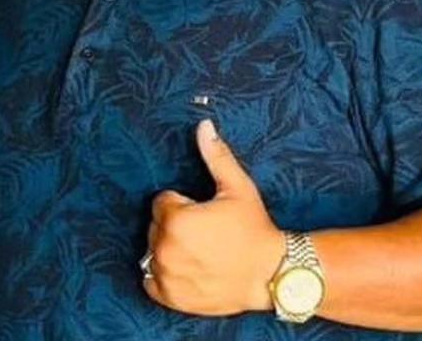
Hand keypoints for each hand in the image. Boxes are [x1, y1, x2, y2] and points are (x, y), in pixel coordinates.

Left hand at [143, 119, 284, 315]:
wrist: (271, 274)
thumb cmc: (254, 230)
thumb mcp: (238, 188)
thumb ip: (216, 156)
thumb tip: (203, 126)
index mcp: (177, 220)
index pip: (162, 202)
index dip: (184, 205)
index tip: (204, 214)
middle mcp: (166, 248)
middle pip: (156, 227)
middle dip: (175, 226)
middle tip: (205, 233)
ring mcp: (167, 275)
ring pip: (153, 251)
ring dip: (169, 249)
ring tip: (199, 251)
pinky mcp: (171, 297)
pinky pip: (150, 281)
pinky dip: (163, 275)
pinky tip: (187, 268)